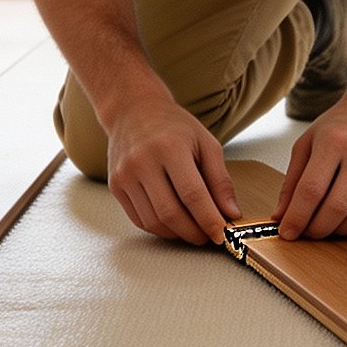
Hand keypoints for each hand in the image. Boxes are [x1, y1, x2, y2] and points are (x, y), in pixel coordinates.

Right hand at [106, 101, 240, 244]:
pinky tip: (173, 222)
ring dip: (177, 233)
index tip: (222, 235)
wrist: (133, 110)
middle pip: (170, 213)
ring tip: (193, 229)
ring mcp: (125, 175)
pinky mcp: (115, 186)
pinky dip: (160, 228)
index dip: (209, 220)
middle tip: (208, 236)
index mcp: (169, 147)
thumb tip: (230, 213)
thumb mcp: (205, 143)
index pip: (192, 194)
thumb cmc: (173, 126)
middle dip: (194, 232)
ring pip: (154, 222)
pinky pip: (139, 219)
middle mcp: (142, 161)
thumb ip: (220, 179)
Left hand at [274, 96, 346, 239]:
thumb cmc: (342, 123)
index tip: (287, 232)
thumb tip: (281, 216)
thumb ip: (292, 180)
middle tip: (306, 233)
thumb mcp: (308, 142)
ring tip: (325, 226)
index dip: (297, 217)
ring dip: (337, 230)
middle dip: (316, 229)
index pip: (311, 190)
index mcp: (334, 141)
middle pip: (337, 207)